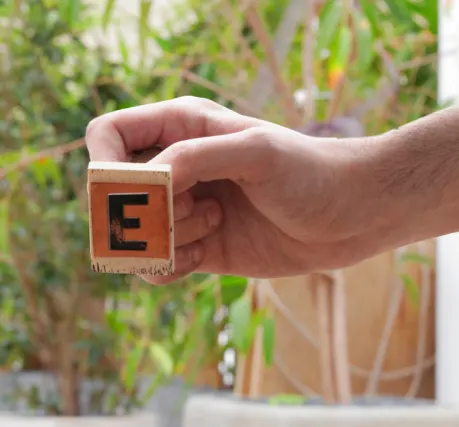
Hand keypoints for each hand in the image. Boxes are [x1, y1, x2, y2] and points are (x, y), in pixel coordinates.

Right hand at [85, 97, 379, 282]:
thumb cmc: (312, 173)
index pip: (105, 135)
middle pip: (109, 192)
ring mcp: (180, 209)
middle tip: (189, 209)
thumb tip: (144, 182)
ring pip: (128, 234)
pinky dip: (168, 267)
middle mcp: (173, 165)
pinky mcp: (193, 247)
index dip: (104, 164)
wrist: (353, 217)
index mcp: (180, 126)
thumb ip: (195, 158)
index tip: (136, 188)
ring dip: (162, 238)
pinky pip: (151, 266)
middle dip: (140, 210)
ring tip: (214, 225)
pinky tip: (207, 255)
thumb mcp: (256, 153)